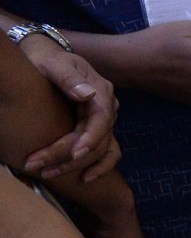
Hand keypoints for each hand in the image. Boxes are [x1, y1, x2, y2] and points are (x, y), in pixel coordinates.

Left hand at [17, 34, 119, 181]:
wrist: (45, 57)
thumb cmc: (47, 59)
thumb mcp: (54, 64)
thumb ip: (69, 79)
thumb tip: (87, 95)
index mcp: (100, 91)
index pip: (102, 119)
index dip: (90, 138)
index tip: (74, 153)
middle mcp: (107, 106)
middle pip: (97, 139)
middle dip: (68, 156)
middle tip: (37, 165)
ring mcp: (103, 119)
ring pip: (100, 149)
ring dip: (77, 165)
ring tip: (48, 173)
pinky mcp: (95, 128)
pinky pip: (107, 152)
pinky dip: (100, 167)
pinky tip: (84, 179)